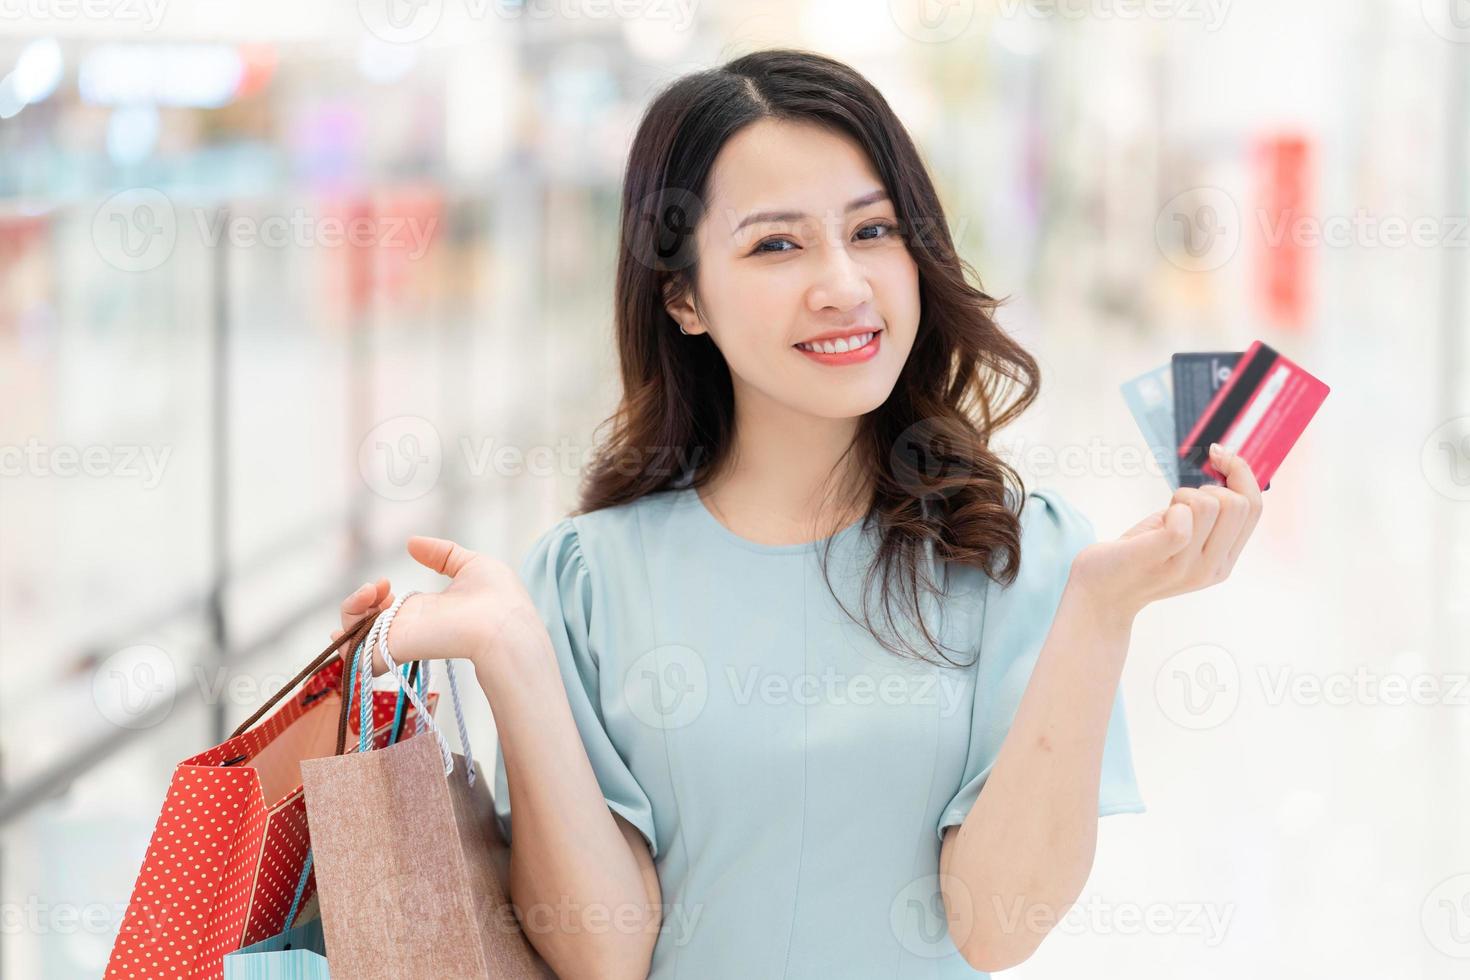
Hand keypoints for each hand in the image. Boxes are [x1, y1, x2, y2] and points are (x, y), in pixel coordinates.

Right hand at [331, 536, 541, 674]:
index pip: (384, 614)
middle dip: (357, 601)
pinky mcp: (393, 650)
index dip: (374, 597)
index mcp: (423, 612)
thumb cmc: (497, 598)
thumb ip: (442, 554)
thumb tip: (412, 543)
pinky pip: (354, 658)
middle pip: (362, 626)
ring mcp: (398, 641)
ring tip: (373, 592)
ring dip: (350, 610)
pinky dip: (345, 638)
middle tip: (380, 586)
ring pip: (351, 639)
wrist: (502, 624)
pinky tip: (367, 607)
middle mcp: (406, 628)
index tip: (385, 581)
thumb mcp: (469, 564)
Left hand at [1069, 443, 1262, 620]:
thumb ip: (1210, 513)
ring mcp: (1188, 567)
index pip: (1255, 508)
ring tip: (1164, 517)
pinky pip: (1182, 520)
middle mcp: (1213, 568)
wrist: (1100, 593)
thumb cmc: (1139, 554)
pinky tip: (1155, 525)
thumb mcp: (1185, 534)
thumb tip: (1230, 460)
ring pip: (1209, 504)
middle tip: (1178, 503)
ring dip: (1182, 496)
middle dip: (1208, 487)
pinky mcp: (1160, 558)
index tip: (1218, 454)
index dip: (1241, 473)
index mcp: (1224, 561)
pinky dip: (1170, 509)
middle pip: (1238, 502)